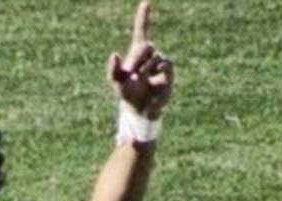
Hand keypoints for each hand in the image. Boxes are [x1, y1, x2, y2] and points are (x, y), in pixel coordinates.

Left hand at [107, 1, 172, 119]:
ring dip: (146, 67)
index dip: (144, 17)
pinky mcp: (169, 72)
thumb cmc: (126, 92)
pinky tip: (153, 78)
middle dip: (138, 58)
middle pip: (147, 46)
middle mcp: (150, 54)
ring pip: (155, 56)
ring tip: (141, 79)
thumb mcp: (115, 81)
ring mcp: (160, 62)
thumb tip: (114, 54)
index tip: (146, 2)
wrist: (139, 108)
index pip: (142, 30)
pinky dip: (159, 70)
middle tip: (133, 72)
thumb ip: (112, 68)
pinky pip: (166, 63)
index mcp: (136, 52)